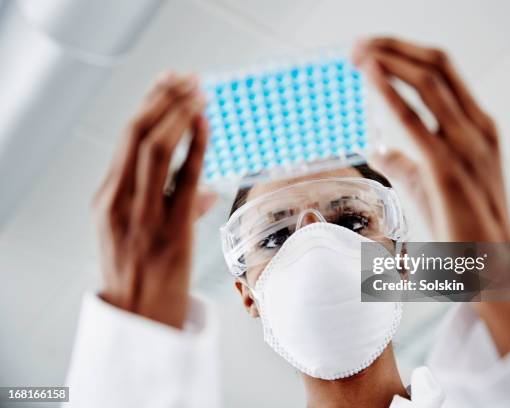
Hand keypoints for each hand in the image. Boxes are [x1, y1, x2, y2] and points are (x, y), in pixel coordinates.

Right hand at [92, 72, 216, 328]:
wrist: (139, 318)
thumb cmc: (141, 273)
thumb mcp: (137, 235)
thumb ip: (165, 205)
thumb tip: (206, 192)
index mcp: (106, 198)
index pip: (126, 139)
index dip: (148, 104)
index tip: (167, 81)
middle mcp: (119, 202)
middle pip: (136, 134)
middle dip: (162, 100)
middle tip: (187, 77)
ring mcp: (142, 216)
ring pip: (154, 149)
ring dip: (178, 114)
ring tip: (199, 92)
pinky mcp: (170, 231)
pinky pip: (184, 179)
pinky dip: (194, 146)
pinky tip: (205, 123)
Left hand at [354, 38, 509, 355]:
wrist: (490, 265)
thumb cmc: (460, 225)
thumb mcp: (429, 185)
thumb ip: (405, 162)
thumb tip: (377, 148)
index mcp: (477, 127)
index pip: (442, 73)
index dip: (406, 54)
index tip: (372, 51)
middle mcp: (477, 128)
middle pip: (436, 66)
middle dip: (394, 48)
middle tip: (358, 45)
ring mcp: (467, 146)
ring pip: (429, 82)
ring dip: (389, 60)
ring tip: (358, 52)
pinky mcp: (448, 169)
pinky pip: (417, 122)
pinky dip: (392, 93)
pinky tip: (371, 76)